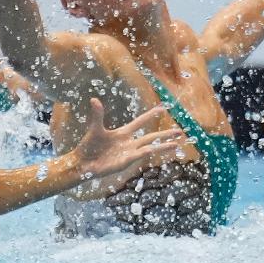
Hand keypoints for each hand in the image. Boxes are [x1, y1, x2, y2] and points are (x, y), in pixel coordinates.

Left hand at [68, 98, 189, 189]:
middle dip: (165, 134)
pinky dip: (146, 151)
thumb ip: (97, 115)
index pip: (140, 122)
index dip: (151, 115)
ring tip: (177, 144)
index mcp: (123, 132)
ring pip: (150, 147)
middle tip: (180, 131)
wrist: (83, 162)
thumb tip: (94, 99)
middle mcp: (129, 142)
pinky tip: (155, 148)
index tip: (163, 108)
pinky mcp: (125, 162)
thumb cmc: (89, 146)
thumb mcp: (95, 129)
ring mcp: (129, 153)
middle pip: (151, 136)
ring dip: (163, 145)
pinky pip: (138, 155)